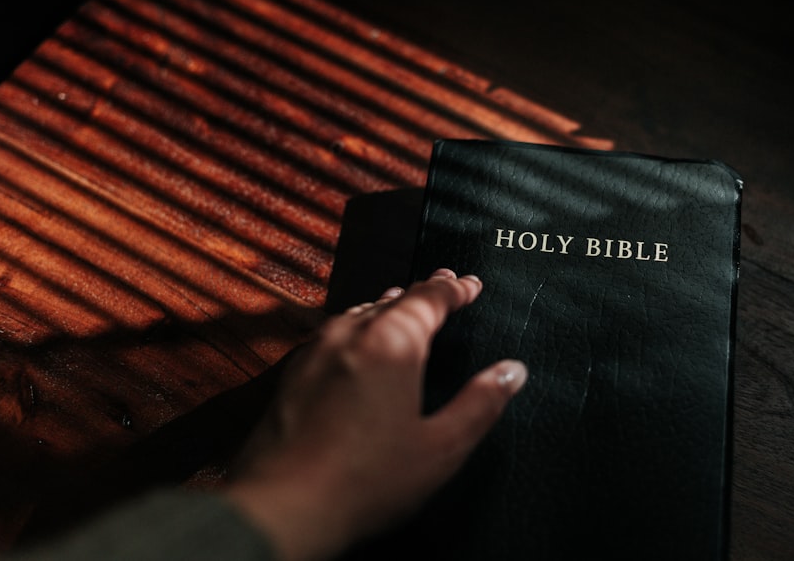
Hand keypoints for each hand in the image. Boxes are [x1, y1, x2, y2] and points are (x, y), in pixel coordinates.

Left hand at [224, 269, 527, 560]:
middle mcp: (349, 334)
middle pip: (394, 298)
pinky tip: (357, 341)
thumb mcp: (440, 448)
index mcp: (392, 344)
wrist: (281, 509)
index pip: (430, 299)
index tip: (470, 284)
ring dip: (387, 305)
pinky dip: (357, 326)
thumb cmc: (363, 483)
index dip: (455, 289)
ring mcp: (315, 351)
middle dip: (423, 291)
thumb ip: (480, 404)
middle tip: (446, 284)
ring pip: (360, 312)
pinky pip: (333, 333)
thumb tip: (512, 371)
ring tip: (403, 302)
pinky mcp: (293, 372)